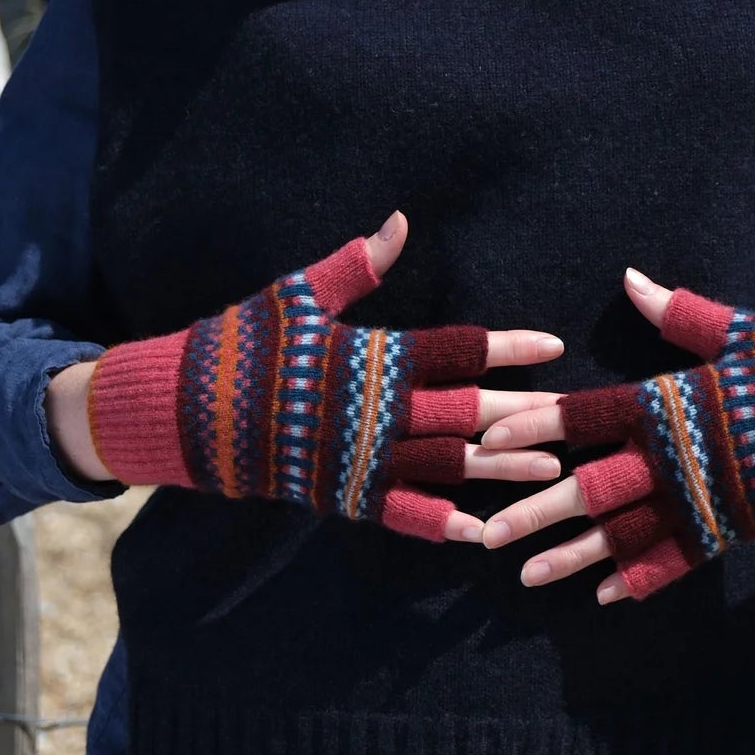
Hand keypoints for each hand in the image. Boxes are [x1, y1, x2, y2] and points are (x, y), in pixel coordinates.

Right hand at [61, 213, 563, 543]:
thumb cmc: (241, 344)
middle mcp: (373, 410)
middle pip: (464, 411)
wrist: (181, 411)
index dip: (505, 347)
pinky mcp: (339, 492)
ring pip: (445, 465)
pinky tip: (481, 533)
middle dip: (522, 414)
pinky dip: (440, 524)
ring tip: (551, 471)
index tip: (551, 346)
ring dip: (499, 470)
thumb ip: (356, 266)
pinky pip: (399, 513)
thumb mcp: (297, 296)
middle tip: (573, 416)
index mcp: (370, 356)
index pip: (454, 349)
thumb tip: (400, 221)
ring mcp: (359, 458)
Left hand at [479, 266, 754, 601]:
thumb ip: (681, 314)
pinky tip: (602, 598)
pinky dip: (639, 579)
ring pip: (624, 536)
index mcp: (671, 404)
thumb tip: (630, 279)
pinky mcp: (729, 530)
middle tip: (483, 533)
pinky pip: (675, 561)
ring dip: (572, 557)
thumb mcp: (744, 334)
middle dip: (533, 510)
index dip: (536, 426)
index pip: (587, 415)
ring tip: (523, 576)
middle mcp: (677, 459)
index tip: (488, 440)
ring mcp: (702, 502)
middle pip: (591, 487)